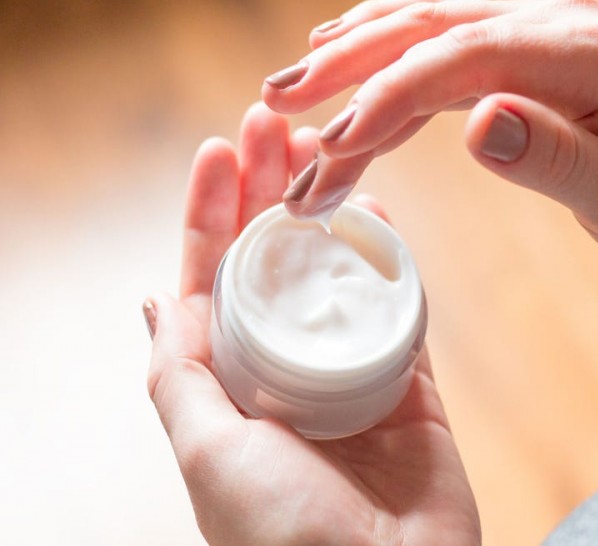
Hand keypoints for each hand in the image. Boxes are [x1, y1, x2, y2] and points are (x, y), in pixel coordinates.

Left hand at [143, 103, 479, 545]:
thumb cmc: (280, 534)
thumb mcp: (206, 448)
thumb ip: (180, 372)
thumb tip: (155, 297)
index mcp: (230, 386)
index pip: (214, 282)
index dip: (212, 213)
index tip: (221, 149)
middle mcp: (285, 375)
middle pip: (275, 264)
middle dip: (270, 193)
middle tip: (276, 125)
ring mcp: (350, 377)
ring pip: (337, 276)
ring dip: (329, 213)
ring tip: (326, 150)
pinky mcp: (411, 387)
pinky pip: (401, 313)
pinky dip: (391, 263)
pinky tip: (380, 216)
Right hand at [262, 0, 597, 297]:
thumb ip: (556, 158)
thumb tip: (478, 121)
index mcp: (587, 54)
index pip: (462, 59)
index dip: (387, 99)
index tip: (333, 150)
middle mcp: (563, 26)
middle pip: (433, 27)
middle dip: (350, 67)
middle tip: (277, 103)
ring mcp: (549, 34)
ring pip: (434, 29)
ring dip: (361, 58)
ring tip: (295, 94)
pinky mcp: (538, 56)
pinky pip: (454, 47)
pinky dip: (398, 62)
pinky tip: (354, 68)